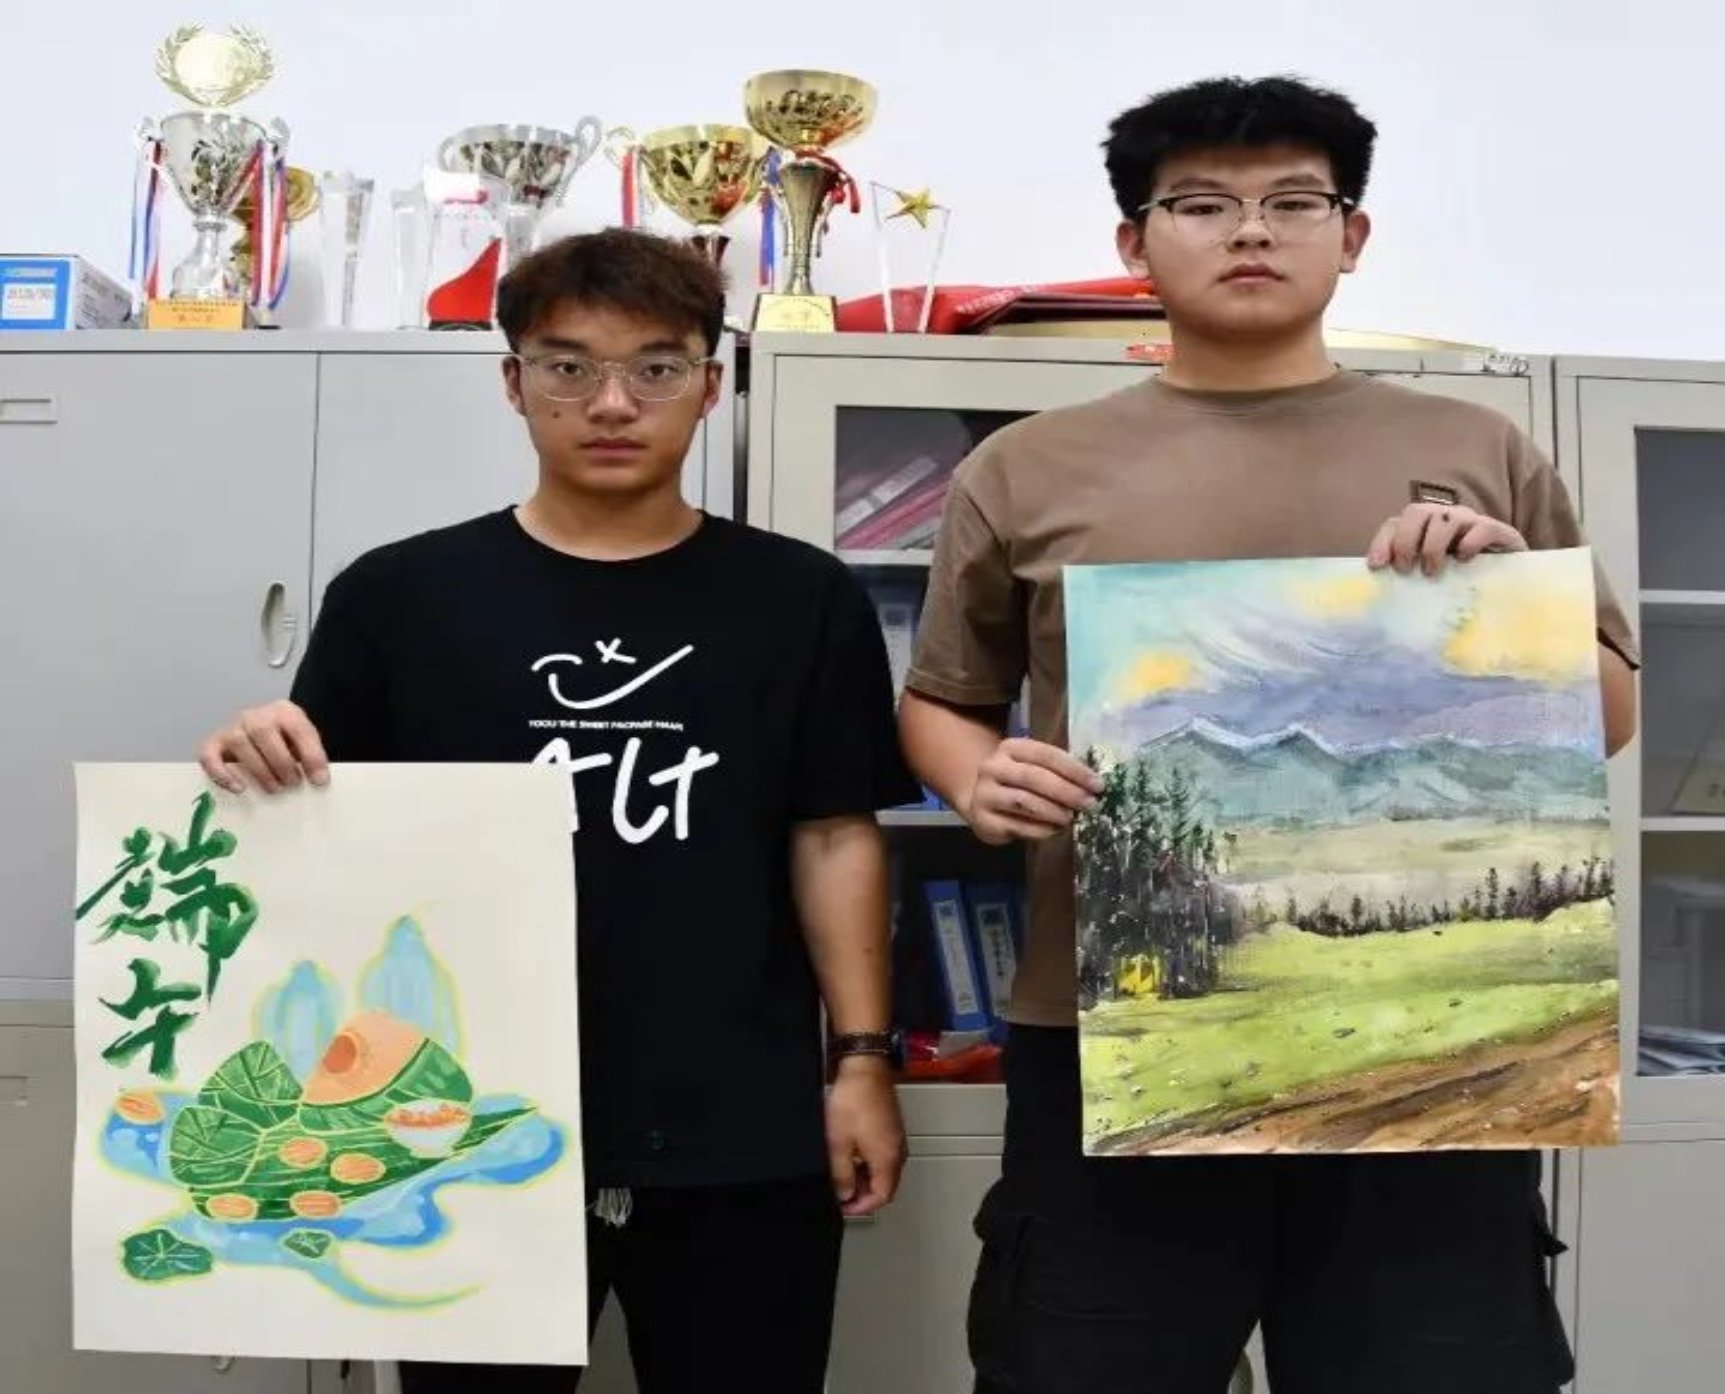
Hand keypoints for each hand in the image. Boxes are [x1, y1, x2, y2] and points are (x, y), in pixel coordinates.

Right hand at [198, 699, 329, 794]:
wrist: (260, 736)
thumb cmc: (285, 745)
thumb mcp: (302, 745)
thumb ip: (310, 758)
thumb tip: (318, 781)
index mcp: (285, 712)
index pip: (299, 728)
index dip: (311, 755)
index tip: (319, 780)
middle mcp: (255, 715)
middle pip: (264, 732)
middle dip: (282, 763)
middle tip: (292, 784)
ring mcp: (232, 727)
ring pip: (239, 742)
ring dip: (259, 770)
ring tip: (274, 788)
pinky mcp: (214, 743)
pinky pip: (210, 757)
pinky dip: (223, 774)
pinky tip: (240, 789)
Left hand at [825, 1055, 905, 1217]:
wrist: (864, 1066)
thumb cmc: (854, 1098)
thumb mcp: (838, 1143)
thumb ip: (842, 1174)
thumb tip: (845, 1194)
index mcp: (888, 1159)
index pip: (882, 1196)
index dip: (862, 1206)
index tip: (844, 1207)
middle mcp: (897, 1150)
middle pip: (886, 1184)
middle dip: (863, 1193)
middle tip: (841, 1192)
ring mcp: (896, 1136)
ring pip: (884, 1168)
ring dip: (865, 1176)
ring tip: (843, 1172)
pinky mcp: (891, 1125)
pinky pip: (884, 1152)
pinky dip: (869, 1160)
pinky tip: (852, 1152)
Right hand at [963, 737, 1103, 845]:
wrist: (981, 802)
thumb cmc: (1018, 783)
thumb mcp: (1033, 767)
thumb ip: (1058, 772)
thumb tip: (1093, 786)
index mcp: (1010, 748)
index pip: (1046, 755)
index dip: (1074, 770)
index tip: (1098, 785)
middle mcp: (992, 767)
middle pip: (1033, 777)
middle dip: (1067, 792)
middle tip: (1090, 804)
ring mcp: (984, 794)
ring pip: (1024, 801)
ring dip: (1054, 811)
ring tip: (1071, 818)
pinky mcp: (983, 820)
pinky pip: (1018, 826)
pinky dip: (1041, 830)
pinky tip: (1055, 830)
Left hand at [1367, 502, 1526, 575]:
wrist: (1508, 578)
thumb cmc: (1460, 577)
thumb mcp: (1429, 574)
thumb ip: (1407, 572)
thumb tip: (1380, 581)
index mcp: (1423, 527)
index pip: (1395, 523)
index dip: (1382, 541)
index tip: (1376, 566)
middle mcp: (1444, 517)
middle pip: (1417, 512)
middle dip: (1405, 541)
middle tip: (1405, 568)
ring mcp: (1470, 521)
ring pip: (1446, 518)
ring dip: (1432, 545)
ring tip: (1431, 571)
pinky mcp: (1497, 531)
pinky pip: (1482, 527)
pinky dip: (1469, 543)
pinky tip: (1463, 560)